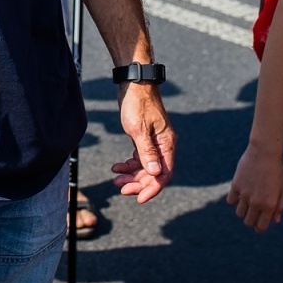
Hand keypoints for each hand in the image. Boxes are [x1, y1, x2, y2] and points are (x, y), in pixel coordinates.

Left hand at [112, 82, 174, 202]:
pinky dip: (129, 164)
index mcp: (167, 144)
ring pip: (145, 167)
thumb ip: (147, 152)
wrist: (133, 84)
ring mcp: (154, 142)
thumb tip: (155, 174)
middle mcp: (163, 145)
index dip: (152, 188)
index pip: (164, 174)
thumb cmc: (137, 104)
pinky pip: (140, 158)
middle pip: (154, 173)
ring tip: (115, 178)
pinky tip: (117, 166)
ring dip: (132, 175)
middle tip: (121, 188)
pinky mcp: (145, 139)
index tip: (139, 198)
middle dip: (138, 183)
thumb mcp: (139, 129)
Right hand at [227, 138, 282, 231]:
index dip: (260, 228)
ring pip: (239, 213)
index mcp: (269, 205)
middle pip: (248, 222)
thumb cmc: (277, 169)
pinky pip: (231, 201)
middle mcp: (256, 202)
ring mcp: (244, 194)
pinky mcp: (236, 185)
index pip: (261, 226)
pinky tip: (240, 194)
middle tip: (254, 213)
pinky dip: (234, 200)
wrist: (265, 151)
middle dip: (251, 220)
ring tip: (247, 203)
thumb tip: (275, 220)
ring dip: (243, 211)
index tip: (259, 225)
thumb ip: (280, 205)